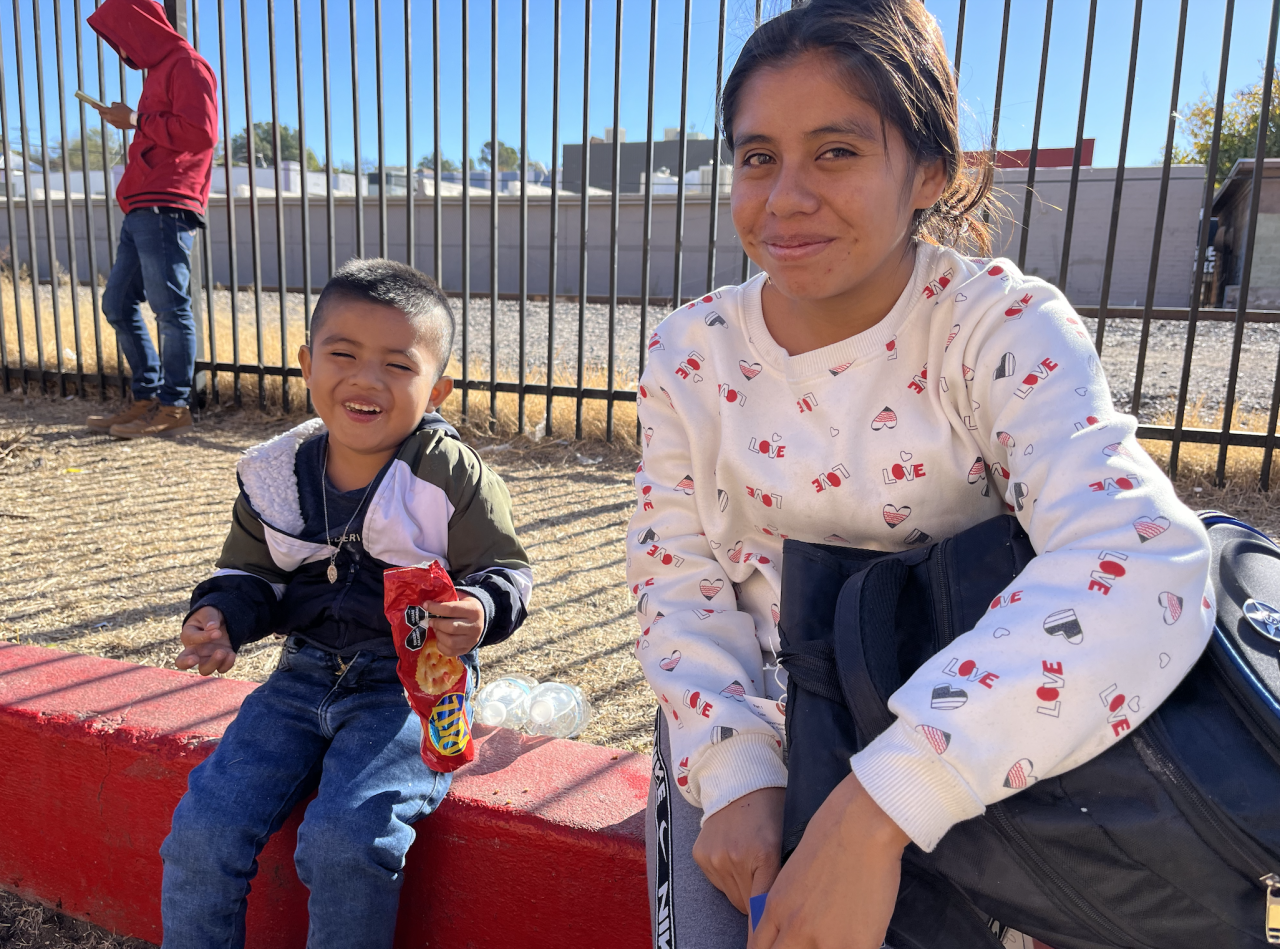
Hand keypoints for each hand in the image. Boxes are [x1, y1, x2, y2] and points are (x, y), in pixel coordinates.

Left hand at [93, 100, 136, 129]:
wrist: (135, 120)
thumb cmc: (128, 111)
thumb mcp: (120, 104)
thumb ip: (114, 104)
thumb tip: (111, 106)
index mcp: (110, 111)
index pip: (100, 108)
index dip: (95, 105)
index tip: (92, 104)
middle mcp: (109, 118)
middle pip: (102, 114)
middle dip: (101, 111)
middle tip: (101, 109)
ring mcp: (113, 123)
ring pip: (106, 119)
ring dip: (106, 116)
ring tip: (111, 114)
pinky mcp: (116, 126)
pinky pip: (111, 122)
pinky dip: (112, 120)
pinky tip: (116, 118)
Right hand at [176, 606, 236, 674]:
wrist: (222, 621)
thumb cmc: (210, 616)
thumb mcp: (208, 611)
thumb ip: (209, 618)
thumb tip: (212, 627)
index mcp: (188, 635)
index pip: (191, 639)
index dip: (204, 637)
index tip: (217, 632)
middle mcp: (194, 650)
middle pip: (182, 663)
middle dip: (187, 663)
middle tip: (195, 659)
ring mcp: (206, 657)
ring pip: (204, 670)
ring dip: (213, 663)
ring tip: (222, 652)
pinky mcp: (220, 660)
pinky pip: (221, 668)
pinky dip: (227, 664)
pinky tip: (232, 654)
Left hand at [427, 594, 484, 655]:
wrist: (480, 620)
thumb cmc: (466, 607)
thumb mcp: (461, 599)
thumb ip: (447, 600)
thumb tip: (427, 603)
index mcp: (474, 610)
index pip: (451, 610)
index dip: (435, 608)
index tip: (425, 605)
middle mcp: (475, 626)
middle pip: (451, 627)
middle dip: (437, 623)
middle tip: (430, 620)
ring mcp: (472, 640)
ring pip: (450, 641)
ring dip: (439, 635)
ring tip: (436, 629)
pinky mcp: (467, 649)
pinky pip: (449, 651)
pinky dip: (440, 645)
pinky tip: (440, 638)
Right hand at [693, 786, 785, 915]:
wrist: (737, 779)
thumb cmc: (770, 808)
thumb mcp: (786, 837)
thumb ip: (785, 874)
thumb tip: (786, 911)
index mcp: (765, 854)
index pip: (764, 906)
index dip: (763, 928)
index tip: (765, 943)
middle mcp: (736, 858)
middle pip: (746, 905)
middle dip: (756, 898)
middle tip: (764, 876)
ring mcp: (715, 857)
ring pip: (732, 896)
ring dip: (741, 887)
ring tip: (749, 861)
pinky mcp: (701, 855)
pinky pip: (717, 882)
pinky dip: (726, 875)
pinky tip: (733, 853)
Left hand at [749, 772, 909, 948]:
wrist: (860, 826)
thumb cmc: (830, 836)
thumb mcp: (792, 872)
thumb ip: (786, 904)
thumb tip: (794, 925)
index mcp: (775, 909)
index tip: (781, 947)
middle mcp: (794, 929)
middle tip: (807, 943)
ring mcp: (824, 941)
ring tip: (835, 937)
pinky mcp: (854, 945)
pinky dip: (851, 948)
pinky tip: (857, 937)